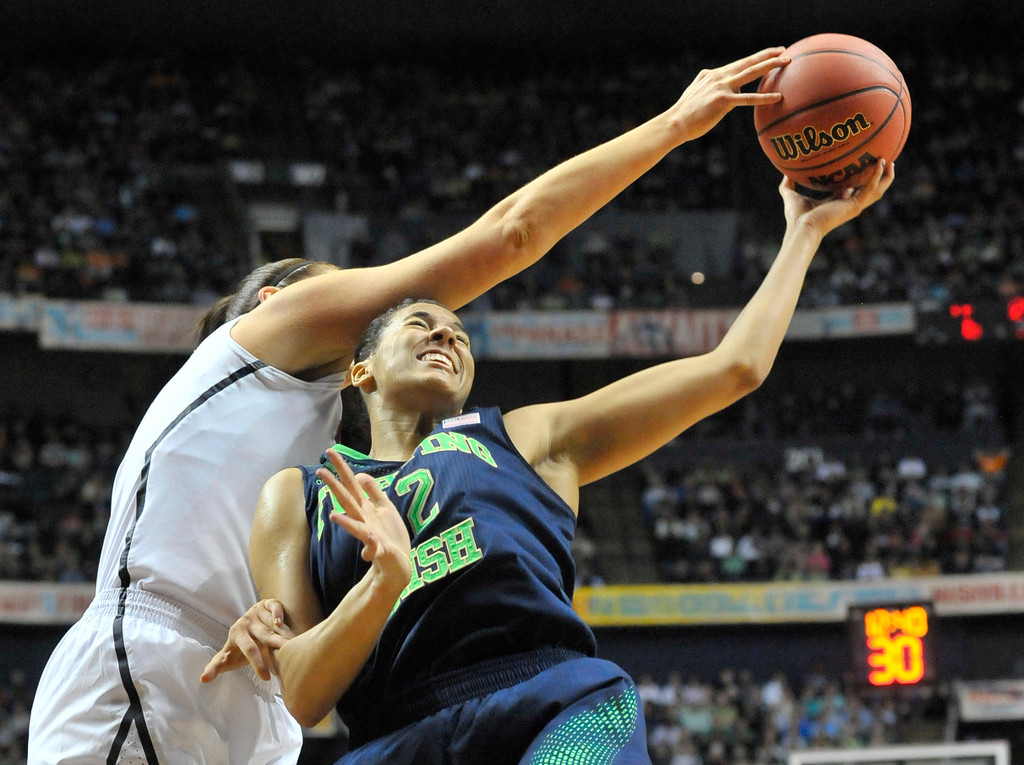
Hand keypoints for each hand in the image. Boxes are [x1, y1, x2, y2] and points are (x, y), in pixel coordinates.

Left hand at [200, 598, 293, 682]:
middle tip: (287, 656)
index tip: (266, 678)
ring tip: (293, 645)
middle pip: (264, 636)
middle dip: (276, 645)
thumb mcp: (226, 656)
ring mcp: (257, 611)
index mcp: (236, 634)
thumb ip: (215, 666)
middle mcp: (247, 622)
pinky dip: (278, 612)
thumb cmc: (238, 646)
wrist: (246, 624)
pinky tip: (282, 623)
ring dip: (284, 633)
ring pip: (272, 623)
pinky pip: (274, 606)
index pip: (249, 650)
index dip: (257, 664)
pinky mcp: (267, 603)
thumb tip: (202, 679)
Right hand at [317, 450, 411, 597]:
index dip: (342, 468)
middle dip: (335, 487)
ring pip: (356, 527)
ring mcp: (370, 537)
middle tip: (319, 472)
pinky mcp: (380, 552)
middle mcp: (364, 521)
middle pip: (347, 501)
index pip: (351, 485)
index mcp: (365, 509)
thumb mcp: (385, 506)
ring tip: (332, 516)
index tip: (330, 451)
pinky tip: (372, 540)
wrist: (398, 563)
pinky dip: (371, 547)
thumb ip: (373, 490)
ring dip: (345, 522)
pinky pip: (374, 550)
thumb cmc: (390, 535)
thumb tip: (359, 475)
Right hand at [669, 47, 788, 142]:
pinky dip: (764, 97)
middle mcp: (720, 77)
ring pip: (751, 73)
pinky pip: (748, 98)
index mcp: (715, 75)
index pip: (741, 63)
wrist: (676, 123)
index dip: (757, 57)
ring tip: (786, 62)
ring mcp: (722, 87)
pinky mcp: (723, 101)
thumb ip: (705, 81)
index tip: (772, 53)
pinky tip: (777, 97)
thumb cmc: (686, 112)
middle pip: (749, 62)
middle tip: (785, 51)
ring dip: (770, 65)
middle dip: (768, 55)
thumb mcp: (695, 90)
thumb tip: (710, 75)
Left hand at [781, 159, 895, 239]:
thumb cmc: (796, 217)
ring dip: (885, 176)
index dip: (858, 177)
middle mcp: (847, 204)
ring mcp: (853, 206)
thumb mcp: (791, 195)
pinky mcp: (855, 206)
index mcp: (836, 202)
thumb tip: (784, 172)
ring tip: (890, 161)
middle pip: (869, 189)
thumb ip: (788, 183)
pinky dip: (877, 177)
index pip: (852, 188)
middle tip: (885, 160)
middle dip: (879, 176)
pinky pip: (871, 189)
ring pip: (876, 190)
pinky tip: (880, 164)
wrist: (802, 228)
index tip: (863, 162)